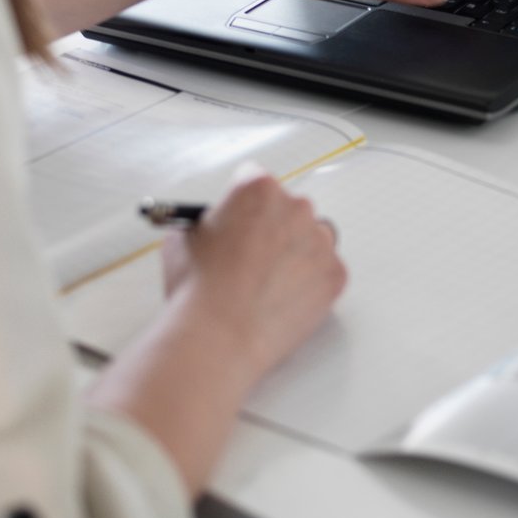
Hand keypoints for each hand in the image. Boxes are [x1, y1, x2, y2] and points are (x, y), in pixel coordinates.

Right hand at [161, 170, 345, 386]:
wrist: (218, 338)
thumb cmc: (198, 289)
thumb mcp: (182, 239)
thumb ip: (206, 223)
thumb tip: (212, 229)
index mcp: (257, 189)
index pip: (254, 180)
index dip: (241, 204)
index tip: (239, 219)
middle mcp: (295, 207)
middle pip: (288, 208)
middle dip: (272, 227)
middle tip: (252, 257)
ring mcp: (320, 241)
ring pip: (312, 238)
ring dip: (296, 252)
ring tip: (267, 283)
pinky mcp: (335, 275)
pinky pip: (326, 271)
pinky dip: (310, 283)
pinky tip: (283, 300)